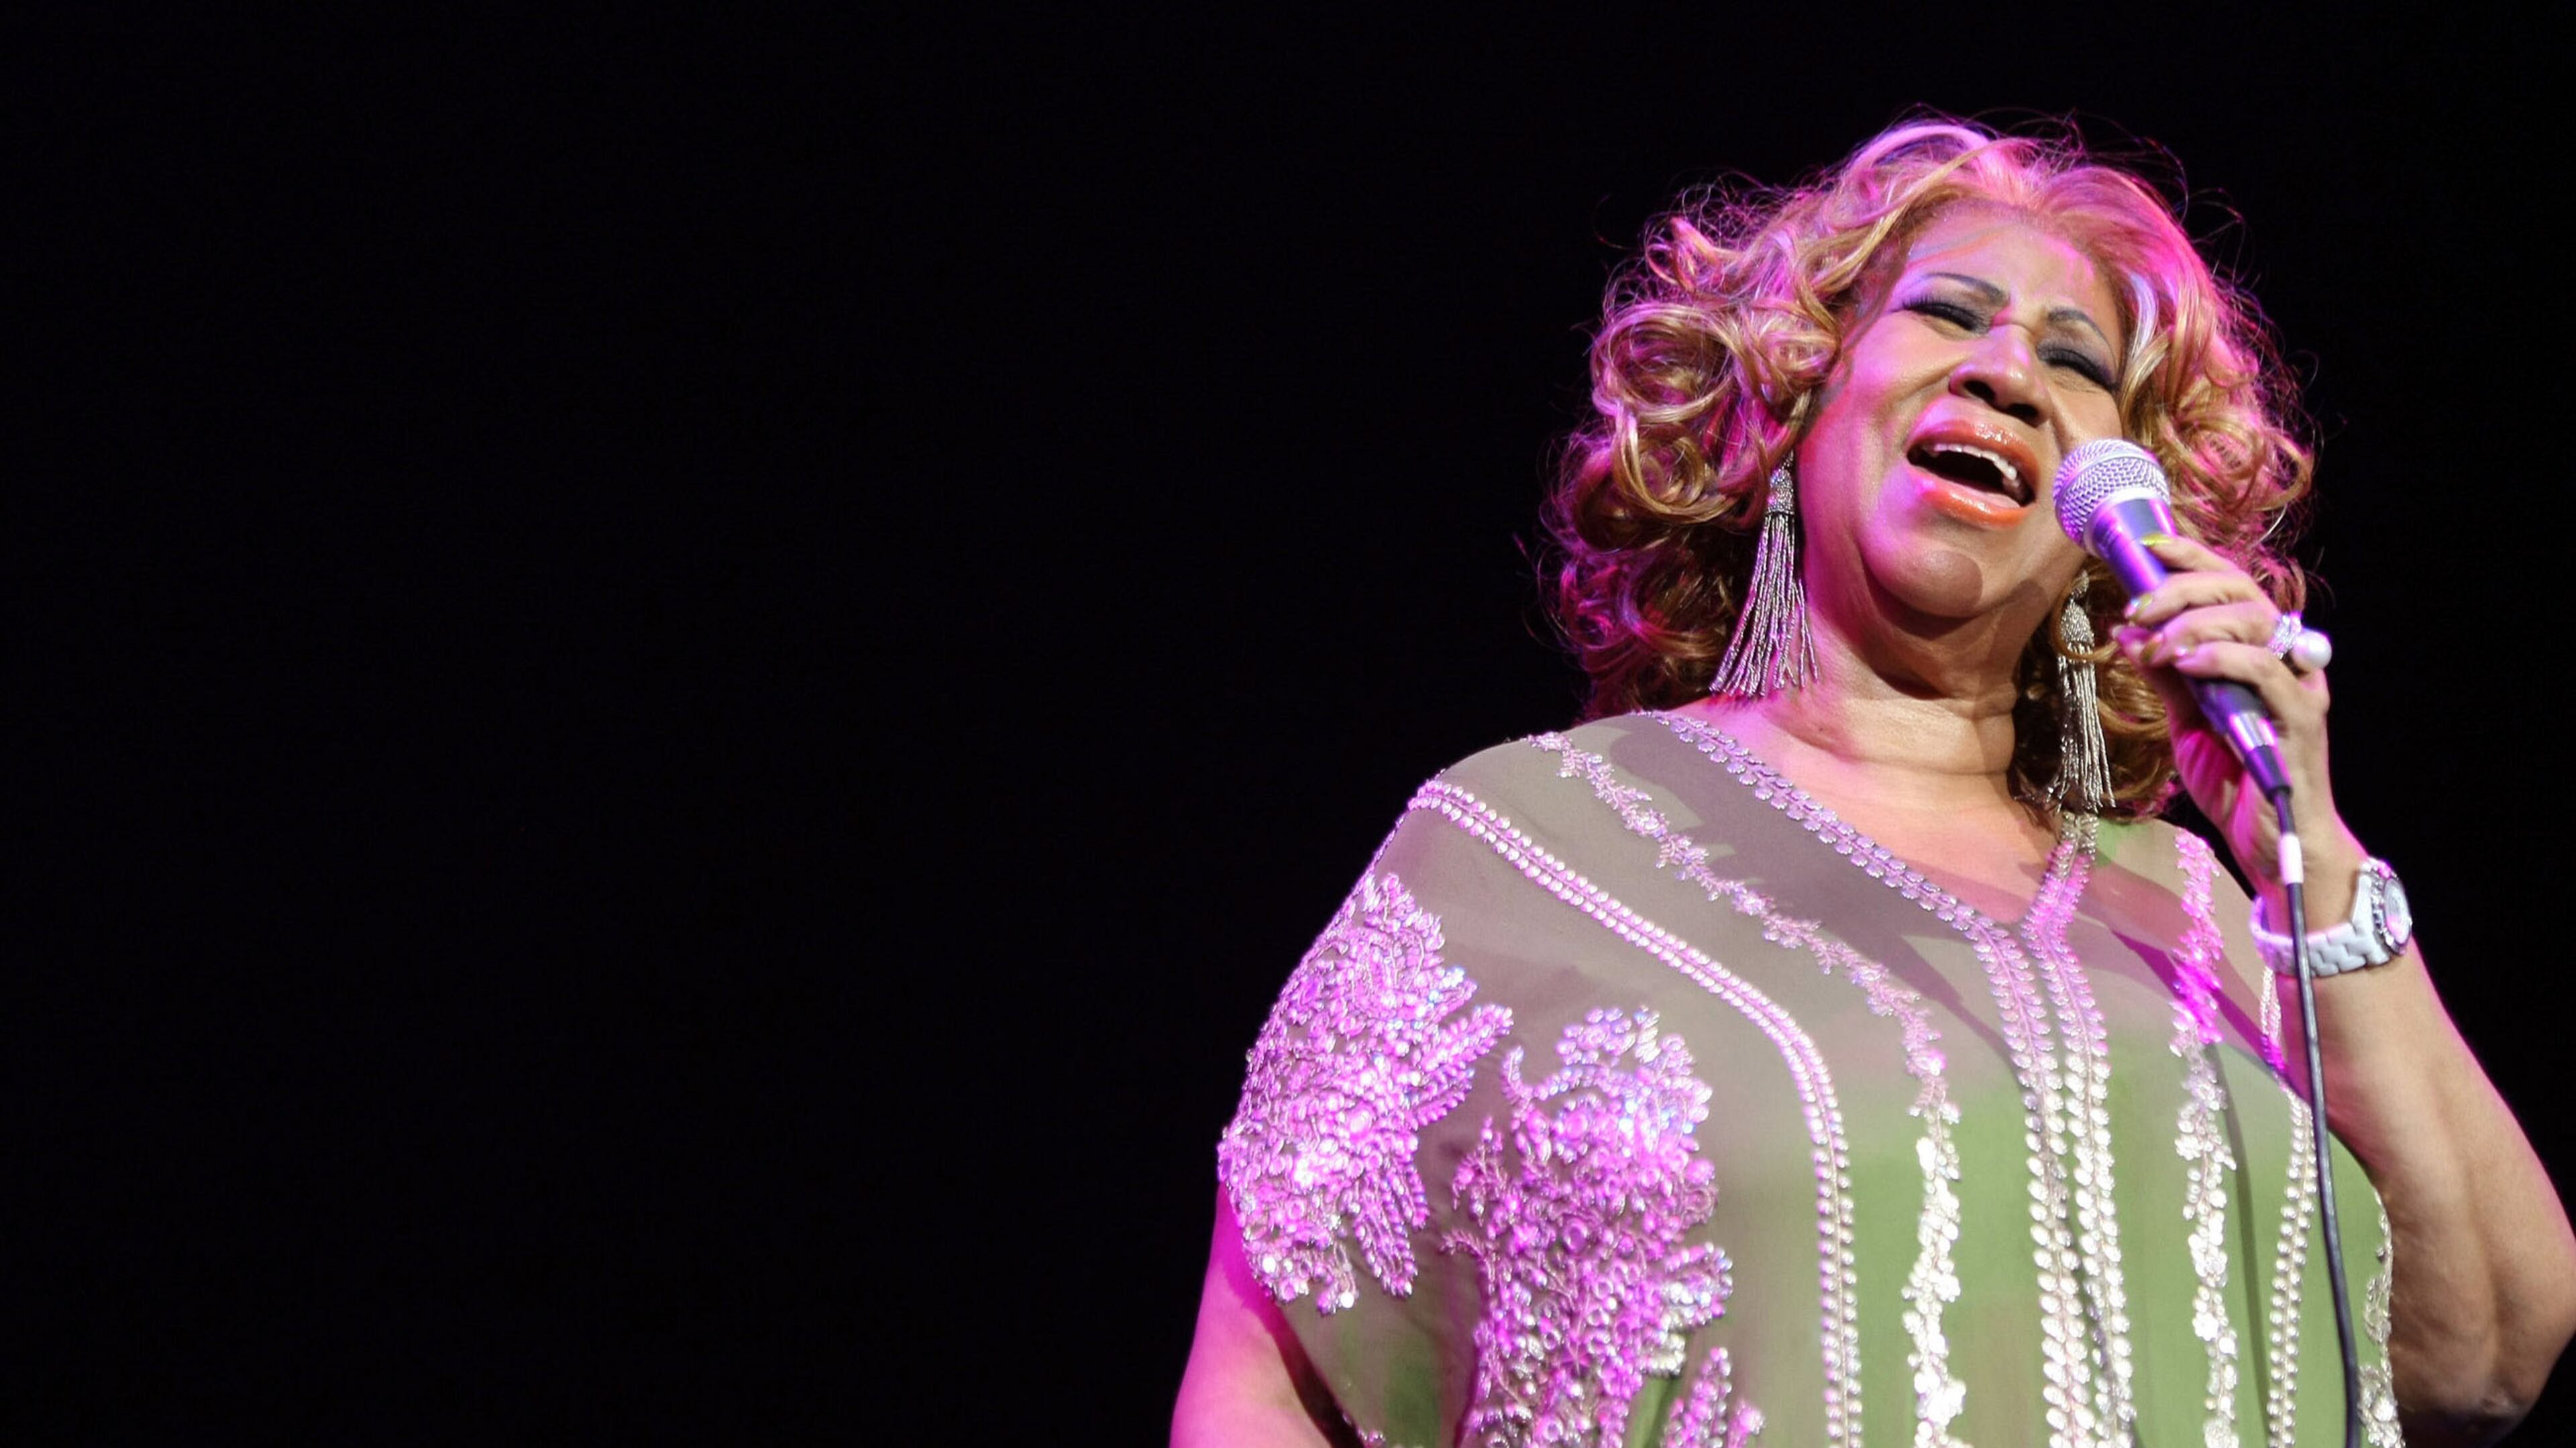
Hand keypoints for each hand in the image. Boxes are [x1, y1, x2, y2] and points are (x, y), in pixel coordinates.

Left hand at [2112, 533, 2363, 920]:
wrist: (2271, 841)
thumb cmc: (2235, 780)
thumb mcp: (2185, 720)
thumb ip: (2165, 676)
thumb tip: (2128, 631)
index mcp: (2260, 651)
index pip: (2233, 584)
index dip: (2193, 558)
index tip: (2146, 548)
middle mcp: (2287, 658)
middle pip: (2242, 592)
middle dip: (2181, 590)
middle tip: (2135, 609)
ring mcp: (2298, 686)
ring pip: (2256, 622)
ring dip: (2194, 624)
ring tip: (2155, 647)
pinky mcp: (2300, 718)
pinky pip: (2266, 670)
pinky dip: (2222, 657)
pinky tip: (2186, 663)